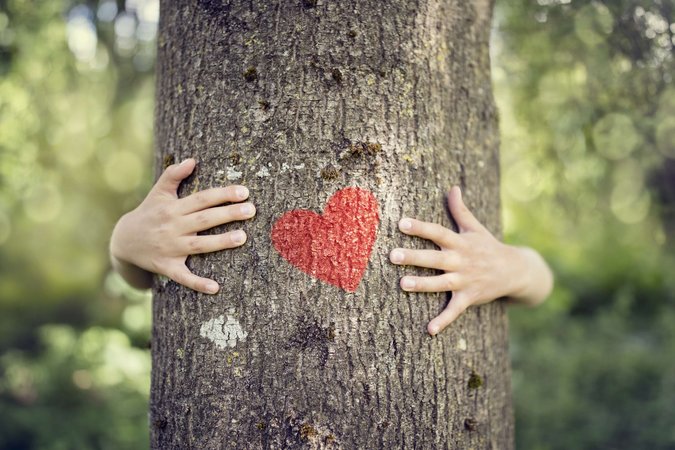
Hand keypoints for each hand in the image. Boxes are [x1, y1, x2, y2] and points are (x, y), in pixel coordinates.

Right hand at [109, 158, 255, 293]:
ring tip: (243, 237)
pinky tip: (215, 288)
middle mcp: (172, 227)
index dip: (222, 195)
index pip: (202, 199)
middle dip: (228, 214)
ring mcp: (170, 248)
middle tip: (251, 210)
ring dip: (220, 242)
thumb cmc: (148, 213)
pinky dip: (198, 283)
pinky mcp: (167, 267)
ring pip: (199, 246)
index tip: (244, 192)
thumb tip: (192, 160)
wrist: (123, 242)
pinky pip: (184, 277)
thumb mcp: (158, 193)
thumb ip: (173, 175)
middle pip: (204, 219)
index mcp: (173, 208)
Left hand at [390, 186, 552, 334]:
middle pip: (434, 258)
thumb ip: (460, 210)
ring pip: (440, 283)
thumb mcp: (475, 228)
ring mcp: (465, 280)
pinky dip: (443, 321)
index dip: (420, 228)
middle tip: (393, 255)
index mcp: (460, 242)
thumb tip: (453, 188)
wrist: (516, 270)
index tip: (401, 223)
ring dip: (422, 284)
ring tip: (402, 284)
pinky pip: (455, 310)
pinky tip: (429, 330)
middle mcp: (461, 260)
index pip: (438, 232)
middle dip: (414, 256)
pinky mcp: (469, 297)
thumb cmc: (489, 246)